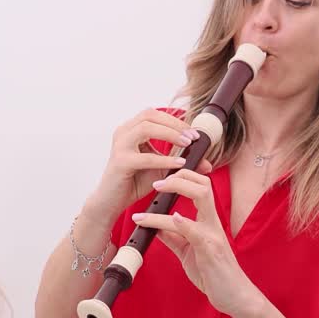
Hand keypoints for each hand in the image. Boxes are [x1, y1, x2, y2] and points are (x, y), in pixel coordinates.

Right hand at [85, 108, 213, 219]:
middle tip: (193, 137)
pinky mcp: (121, 162)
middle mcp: (122, 133)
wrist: (111, 202)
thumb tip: (207, 163)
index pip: (154, 114)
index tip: (194, 132)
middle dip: (174, 124)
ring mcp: (120, 146)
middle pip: (150, 115)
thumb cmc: (133, 183)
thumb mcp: (161, 170)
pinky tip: (179, 164)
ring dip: (170, 134)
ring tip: (187, 144)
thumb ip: (180, 163)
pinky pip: (146, 157)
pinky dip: (165, 159)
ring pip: (146, 128)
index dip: (175, 120)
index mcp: (130, 130)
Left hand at [131, 169, 261, 316]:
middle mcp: (212, 223)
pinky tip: (172, 218)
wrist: (235, 297)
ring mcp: (213, 235)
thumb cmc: (213, 275)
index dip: (181, 178)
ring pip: (200, 199)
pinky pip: (196, 231)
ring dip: (176, 191)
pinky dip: (183, 222)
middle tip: (156, 183)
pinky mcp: (210, 250)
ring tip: (155, 194)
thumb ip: (173, 238)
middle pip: (203, 185)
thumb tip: (155, 227)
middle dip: (180, 176)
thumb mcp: (188, 253)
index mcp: (208, 222)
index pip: (199, 188)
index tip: (160, 180)